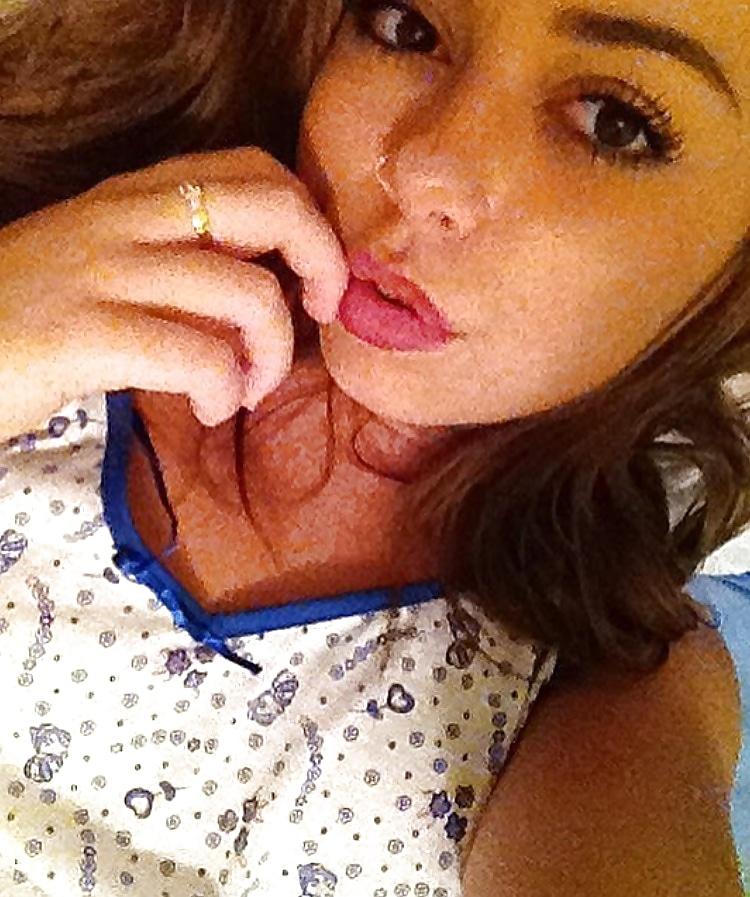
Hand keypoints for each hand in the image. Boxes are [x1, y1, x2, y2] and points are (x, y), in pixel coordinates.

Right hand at [0, 147, 348, 439]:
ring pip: (247, 292)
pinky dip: (224, 389)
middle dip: (322, 261)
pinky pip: (197, 355)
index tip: (313, 282)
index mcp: (136, 197)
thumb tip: (265, 301)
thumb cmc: (29, 316)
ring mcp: (104, 272)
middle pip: (271, 205)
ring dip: (271, 355)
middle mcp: (127, 218)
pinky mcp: (83, 333)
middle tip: (319, 316)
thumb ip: (180, 268)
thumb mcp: (109, 267)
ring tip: (243, 389)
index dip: (309, 222)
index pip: (256, 171)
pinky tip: (208, 408)